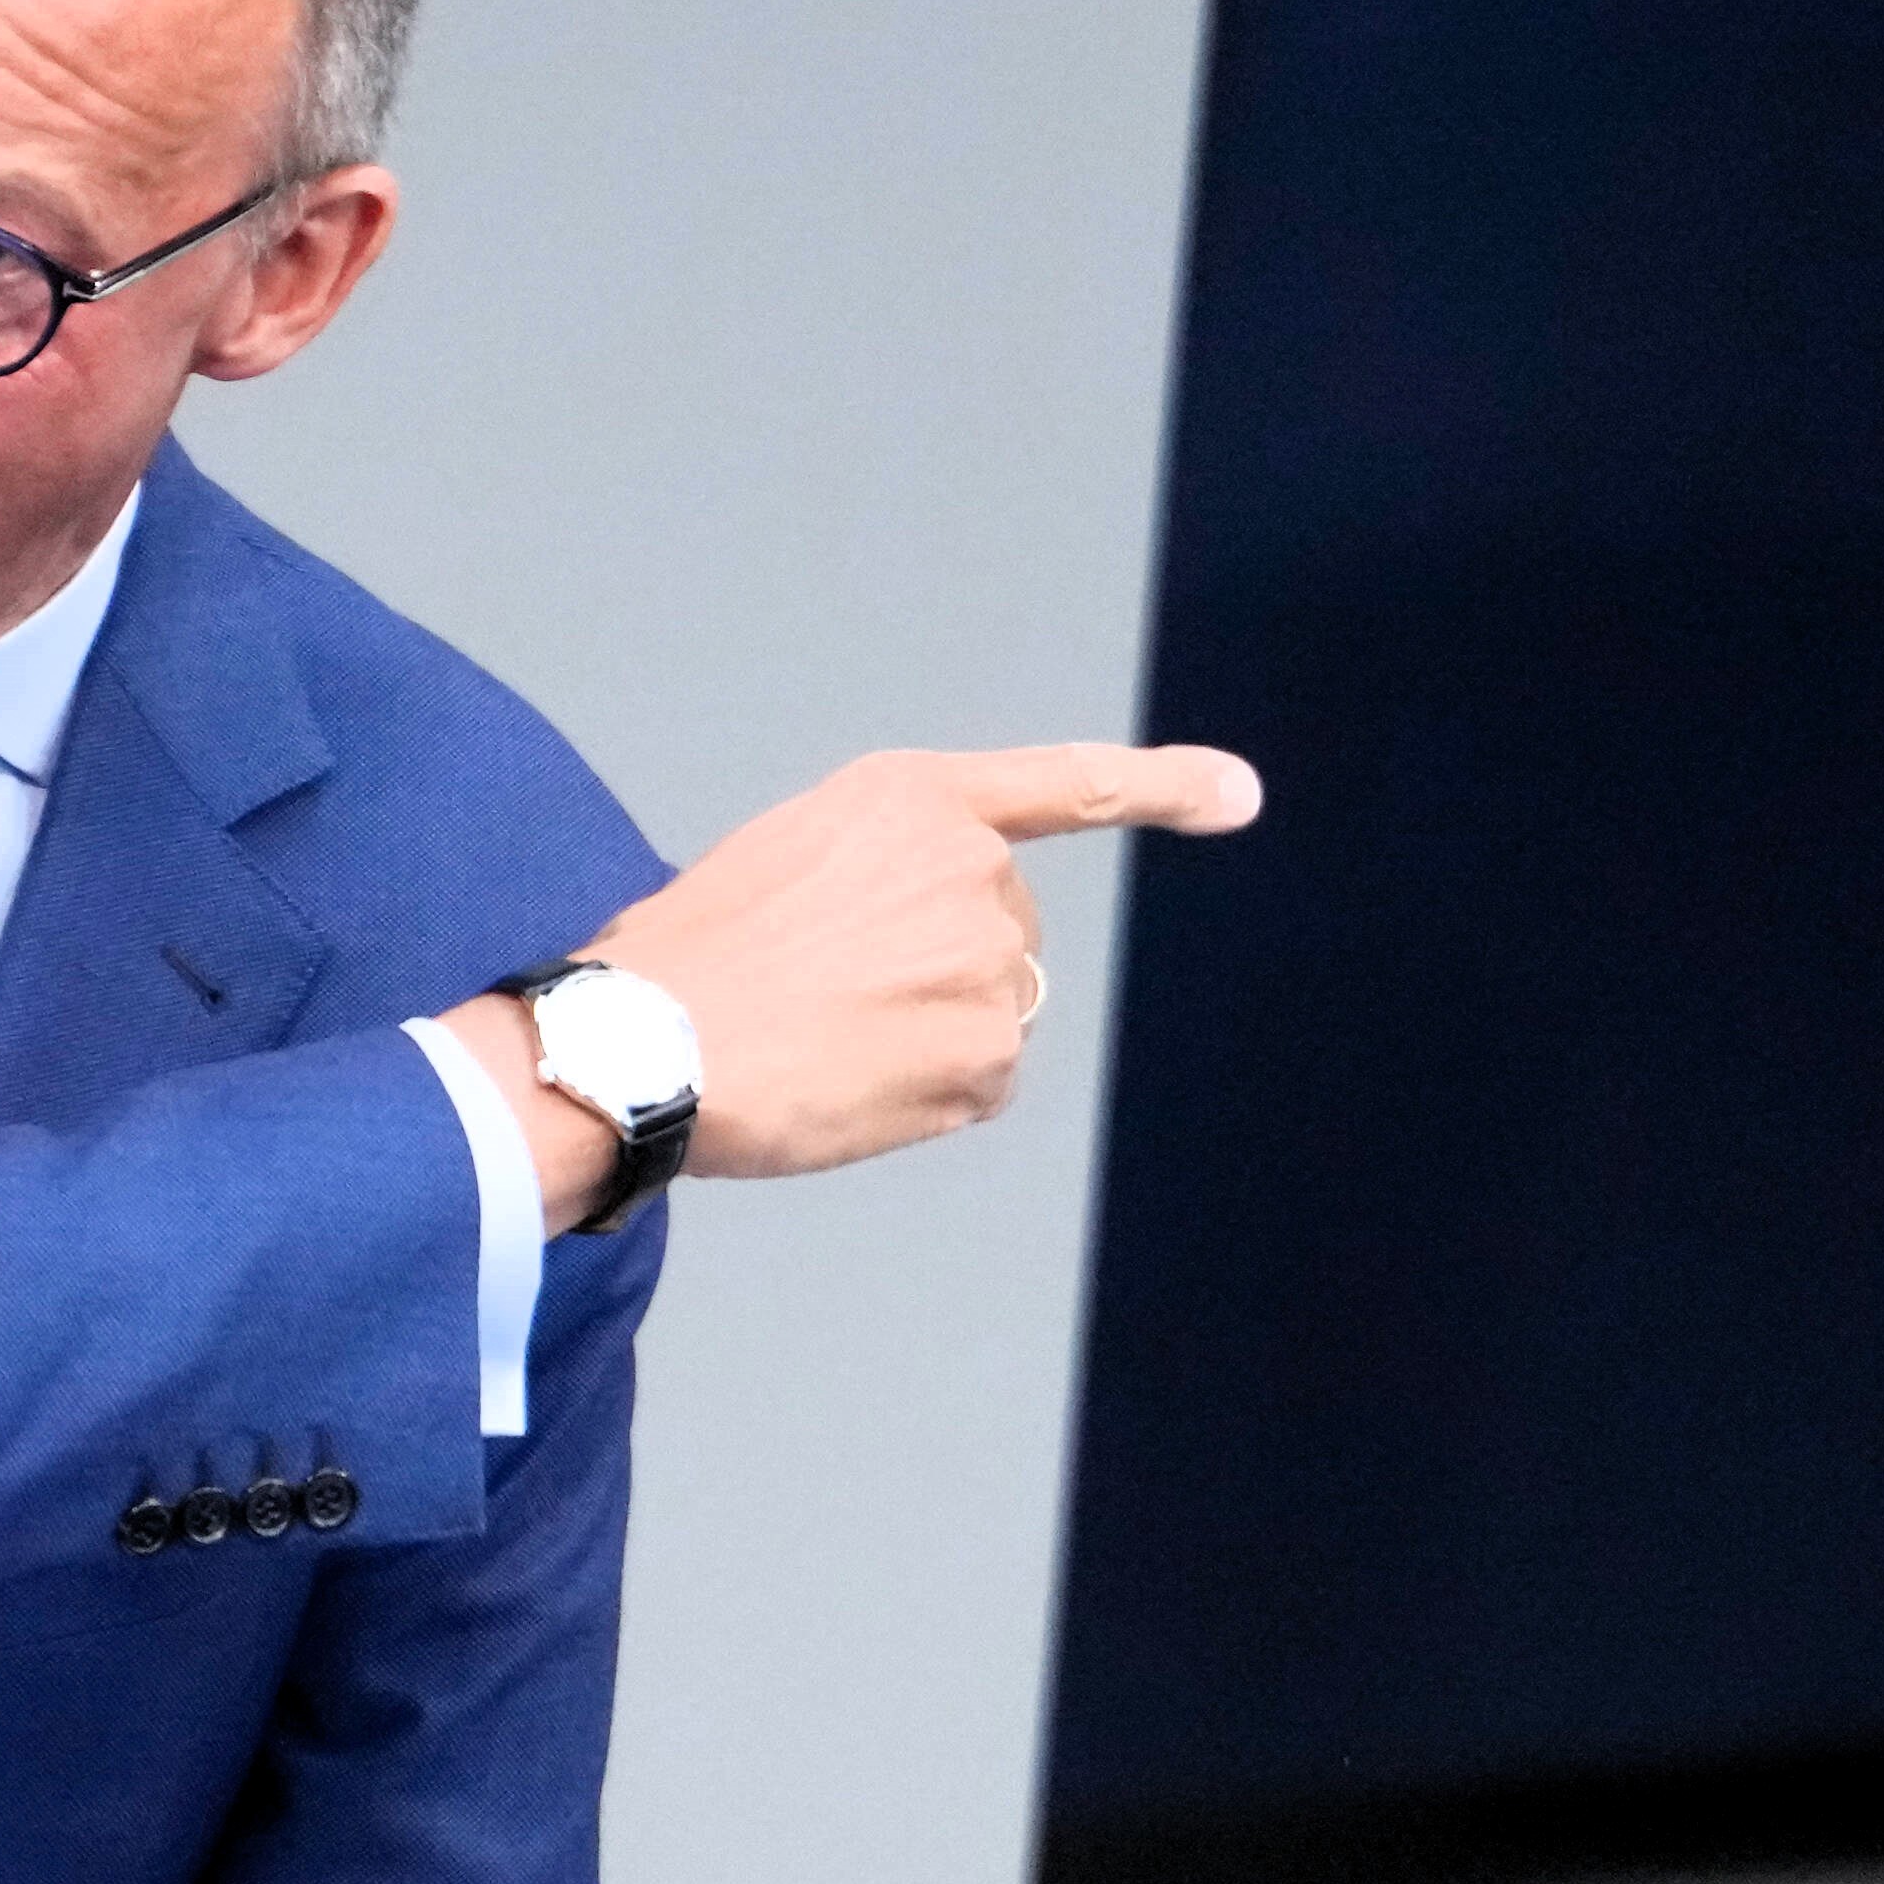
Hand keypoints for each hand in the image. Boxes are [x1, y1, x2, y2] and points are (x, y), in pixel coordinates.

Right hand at [448, 741, 1261, 1220]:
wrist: (645, 1044)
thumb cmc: (678, 961)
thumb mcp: (779, 862)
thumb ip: (873, 877)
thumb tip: (907, 960)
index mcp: (910, 799)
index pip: (1065, 785)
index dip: (1164, 787)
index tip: (1239, 795)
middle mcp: (971, 868)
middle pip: (1002, 933)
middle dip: (938, 969)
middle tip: (824, 998)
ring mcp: (989, 963)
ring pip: (990, 1013)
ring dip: (925, 1036)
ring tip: (820, 1042)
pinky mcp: (988, 1053)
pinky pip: (980, 1084)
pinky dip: (924, 1098)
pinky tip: (845, 1087)